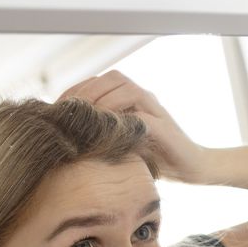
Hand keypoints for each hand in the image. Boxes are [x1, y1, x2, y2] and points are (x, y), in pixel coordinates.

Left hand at [58, 70, 203, 181]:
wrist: (191, 168)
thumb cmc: (153, 158)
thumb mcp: (120, 143)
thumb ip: (100, 133)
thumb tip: (62, 135)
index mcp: (130, 98)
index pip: (98, 81)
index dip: (75, 91)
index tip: (55, 109)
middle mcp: (144, 98)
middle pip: (112, 78)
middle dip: (87, 93)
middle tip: (67, 114)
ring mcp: (156, 109)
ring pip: (127, 89)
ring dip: (103, 102)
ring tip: (86, 121)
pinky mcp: (165, 127)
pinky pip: (142, 114)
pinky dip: (123, 120)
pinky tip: (108, 135)